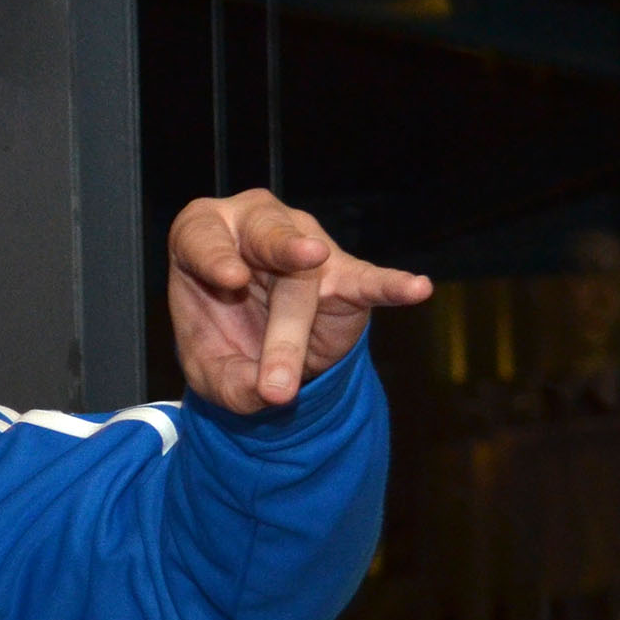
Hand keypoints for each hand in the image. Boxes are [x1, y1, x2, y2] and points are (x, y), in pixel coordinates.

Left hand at [168, 189, 431, 412]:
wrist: (260, 355)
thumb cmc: (224, 340)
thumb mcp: (211, 370)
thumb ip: (230, 382)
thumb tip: (268, 393)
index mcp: (204, 236)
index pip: (202, 236)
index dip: (214, 256)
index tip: (231, 280)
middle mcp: (257, 225)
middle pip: (266, 247)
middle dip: (272, 277)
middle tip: (260, 287)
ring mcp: (305, 242)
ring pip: (304, 278)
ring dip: (291, 332)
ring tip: (283, 381)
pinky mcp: (346, 272)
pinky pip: (368, 280)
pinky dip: (392, 286)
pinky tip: (417, 289)